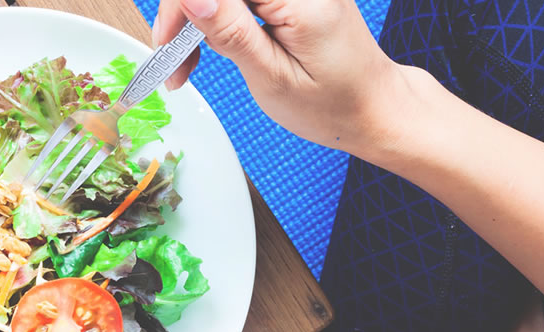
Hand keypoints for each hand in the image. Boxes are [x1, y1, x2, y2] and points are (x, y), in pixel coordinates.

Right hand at [154, 0, 405, 151]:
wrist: (375, 108)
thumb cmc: (334, 105)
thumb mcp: (273, 79)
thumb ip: (231, 33)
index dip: (183, 3)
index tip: (168, 39)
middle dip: (186, 11)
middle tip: (173, 59)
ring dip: (199, 17)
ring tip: (187, 63)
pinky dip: (219, 17)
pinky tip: (210, 46)